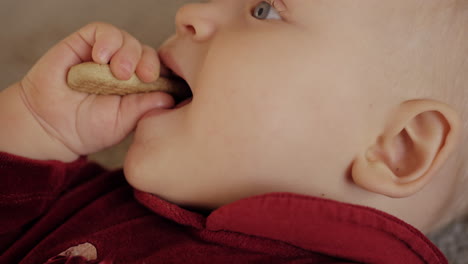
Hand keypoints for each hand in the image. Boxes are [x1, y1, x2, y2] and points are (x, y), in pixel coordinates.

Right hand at [1, 22, 172, 160]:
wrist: (52, 127)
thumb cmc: (89, 127)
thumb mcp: (124, 121)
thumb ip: (146, 106)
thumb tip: (172, 96)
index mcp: (139, 87)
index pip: (161, 70)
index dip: (164, 72)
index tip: (157, 83)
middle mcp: (125, 68)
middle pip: (147, 52)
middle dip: (148, 62)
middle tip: (140, 76)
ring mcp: (106, 56)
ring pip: (127, 39)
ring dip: (127, 52)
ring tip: (117, 71)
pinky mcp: (84, 43)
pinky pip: (103, 31)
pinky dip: (107, 40)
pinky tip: (100, 57)